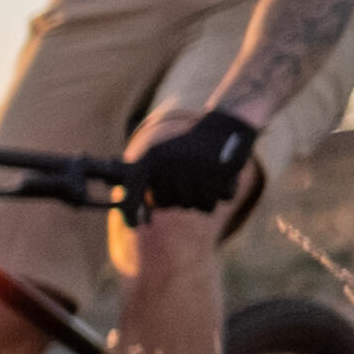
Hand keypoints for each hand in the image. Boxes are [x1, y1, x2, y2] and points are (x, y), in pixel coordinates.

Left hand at [130, 107, 263, 213]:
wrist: (222, 127)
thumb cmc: (188, 150)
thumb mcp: (160, 157)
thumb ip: (142, 180)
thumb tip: (133, 210)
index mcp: (151, 158)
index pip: (133, 189)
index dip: (130, 211)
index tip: (134, 226)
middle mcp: (169, 162)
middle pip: (165, 204)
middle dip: (177, 198)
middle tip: (189, 180)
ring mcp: (192, 167)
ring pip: (193, 206)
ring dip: (202, 198)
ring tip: (206, 177)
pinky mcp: (216, 172)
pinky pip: (214, 203)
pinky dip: (221, 194)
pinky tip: (222, 178)